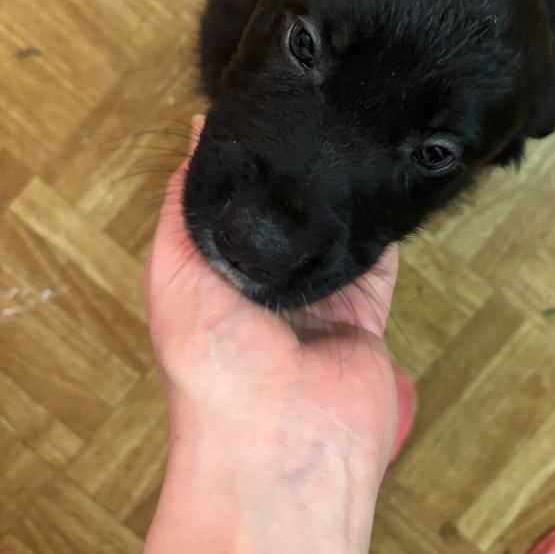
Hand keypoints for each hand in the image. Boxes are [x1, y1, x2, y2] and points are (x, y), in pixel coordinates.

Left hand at [145, 117, 398, 477]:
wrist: (279, 441)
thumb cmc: (212, 367)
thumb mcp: (173, 271)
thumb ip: (182, 205)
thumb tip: (196, 136)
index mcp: (216, 280)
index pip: (232, 209)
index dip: (245, 167)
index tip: (262, 112)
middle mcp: (265, 290)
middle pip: (285, 220)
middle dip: (297, 180)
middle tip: (314, 119)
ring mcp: (316, 303)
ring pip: (332, 234)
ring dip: (339, 200)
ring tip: (349, 142)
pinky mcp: (362, 316)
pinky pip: (376, 262)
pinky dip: (380, 230)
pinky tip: (381, 187)